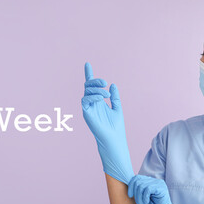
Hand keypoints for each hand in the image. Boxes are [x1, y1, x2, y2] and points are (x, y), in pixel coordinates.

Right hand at [81, 62, 133, 183]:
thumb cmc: (116, 127)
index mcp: (99, 101)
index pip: (92, 86)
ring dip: (96, 89)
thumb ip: (114, 97)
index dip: (89, 74)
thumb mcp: (117, 108)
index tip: (87, 63)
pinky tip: (101, 98)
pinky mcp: (86, 113)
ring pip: (87, 92)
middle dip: (95, 81)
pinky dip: (92, 97)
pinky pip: (85, 101)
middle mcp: (92, 103)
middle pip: (89, 87)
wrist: (114, 139)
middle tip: (104, 82)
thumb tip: (112, 85)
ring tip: (105, 93)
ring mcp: (88, 108)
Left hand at [128, 175, 195, 203]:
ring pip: (141, 186)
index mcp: (150, 181)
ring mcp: (159, 183)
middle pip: (138, 181)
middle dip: (135, 194)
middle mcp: (155, 181)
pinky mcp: (161, 188)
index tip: (130, 196)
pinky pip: (148, 189)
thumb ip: (137, 189)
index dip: (131, 186)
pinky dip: (144, 197)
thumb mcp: (141, 197)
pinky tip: (147, 203)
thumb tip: (128, 183)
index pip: (136, 178)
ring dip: (139, 198)